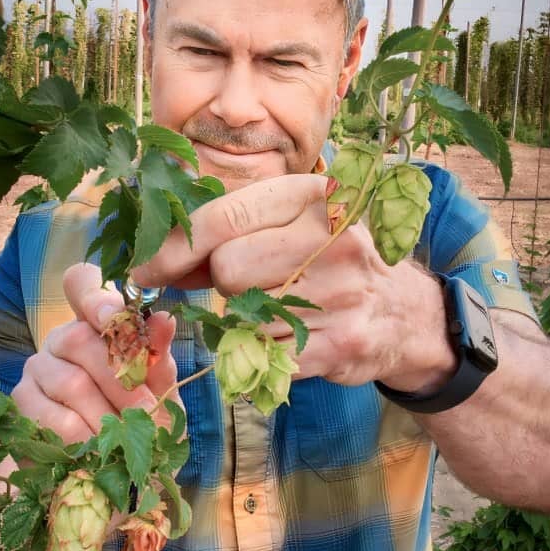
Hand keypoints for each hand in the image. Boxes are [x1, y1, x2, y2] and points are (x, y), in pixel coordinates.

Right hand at [12, 262, 178, 440]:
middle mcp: (61, 338)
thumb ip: (158, 357)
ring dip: (107, 414)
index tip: (116, 318)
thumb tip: (164, 319)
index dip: (96, 297)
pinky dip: (84, 437)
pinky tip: (99, 450)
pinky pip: (53, 419)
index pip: (81, 284)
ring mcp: (36, 369)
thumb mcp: (160, 389)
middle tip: (148, 409)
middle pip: (81, 341)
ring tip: (128, 437)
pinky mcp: (21, 405)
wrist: (119, 471)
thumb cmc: (144, 420)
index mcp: (95, 323)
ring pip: (71, 383)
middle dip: (121, 379)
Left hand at [131, 174, 455, 389]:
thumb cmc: (332, 258)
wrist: (405, 311)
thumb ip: (230, 229)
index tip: (144, 268)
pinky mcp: (341, 343)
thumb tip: (155, 257)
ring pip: (244, 316)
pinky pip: (266, 354)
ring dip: (243, 319)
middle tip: (247, 284)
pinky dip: (263, 353)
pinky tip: (290, 338)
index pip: (226, 215)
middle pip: (229, 269)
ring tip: (278, 309)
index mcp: (314, 195)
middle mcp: (333, 238)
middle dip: (223, 283)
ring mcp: (341, 293)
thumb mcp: (293, 222)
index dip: (175, 244)